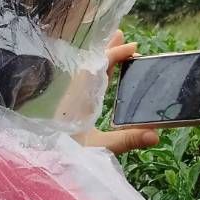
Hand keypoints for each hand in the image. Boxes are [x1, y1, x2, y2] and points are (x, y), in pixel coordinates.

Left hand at [76, 29, 160, 154]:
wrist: (44, 164)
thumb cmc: (67, 156)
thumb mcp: (99, 148)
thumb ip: (126, 140)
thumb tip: (155, 134)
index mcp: (79, 98)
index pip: (98, 67)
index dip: (115, 54)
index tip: (134, 48)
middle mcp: (74, 95)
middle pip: (92, 65)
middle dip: (108, 51)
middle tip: (122, 35)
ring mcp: (72, 102)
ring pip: (88, 74)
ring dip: (103, 61)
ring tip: (117, 48)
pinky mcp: (71, 111)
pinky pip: (86, 85)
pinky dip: (97, 75)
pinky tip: (105, 76)